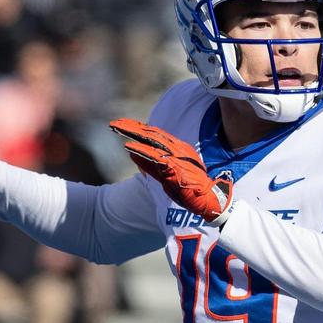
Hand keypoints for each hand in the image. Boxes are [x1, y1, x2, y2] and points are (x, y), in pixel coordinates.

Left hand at [110, 118, 232, 223]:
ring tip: (116, 128)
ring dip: (132, 133)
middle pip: (151, 133)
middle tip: (115, 123)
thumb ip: (149, 165)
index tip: (124, 124)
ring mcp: (176, 156)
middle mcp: (177, 148)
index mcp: (177, 148)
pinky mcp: (174, 166)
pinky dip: (140, 150)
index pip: (155, 134)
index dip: (139, 128)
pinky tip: (127, 145)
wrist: (208, 199)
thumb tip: (132, 154)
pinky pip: (154, 156)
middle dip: (132, 127)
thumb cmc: (189, 189)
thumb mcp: (166, 174)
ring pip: (151, 140)